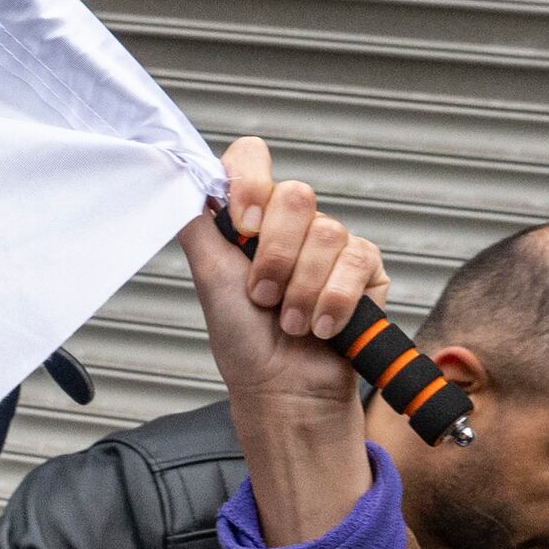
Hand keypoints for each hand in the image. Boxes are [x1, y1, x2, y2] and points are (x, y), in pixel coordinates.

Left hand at [176, 137, 388, 546]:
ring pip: (327, 233)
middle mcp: (294, 225)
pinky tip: (323, 327)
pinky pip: (357, 262)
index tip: (243, 225)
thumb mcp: (209, 279)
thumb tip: (181, 179)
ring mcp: (332, 244)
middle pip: (295, 195)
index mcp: (253, 219)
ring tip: (291, 322)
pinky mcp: (367, 270)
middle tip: (263, 296)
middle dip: (274, 257)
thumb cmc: (245, 342)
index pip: (252, 158)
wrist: (282, 390)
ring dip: (301, 289)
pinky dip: (333, 300)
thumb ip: (198, 226)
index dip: (250, 182)